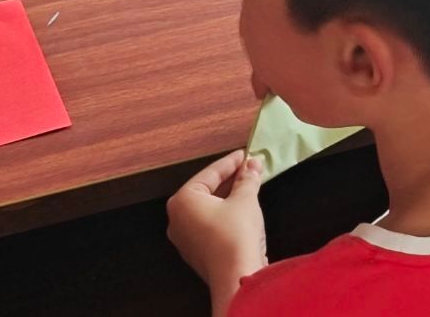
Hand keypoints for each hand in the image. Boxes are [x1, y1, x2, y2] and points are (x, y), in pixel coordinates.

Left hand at [166, 150, 267, 289]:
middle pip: (206, 191)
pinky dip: (224, 213)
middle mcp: (177, 219)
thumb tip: (252, 165)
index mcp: (183, 201)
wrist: (235, 275)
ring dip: (228, 196)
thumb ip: (247, 179)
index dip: (231, 162)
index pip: (210, 173)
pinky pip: (209, 224)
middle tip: (250, 168)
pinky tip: (242, 208)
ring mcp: (184, 238)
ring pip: (208, 208)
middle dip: (230, 179)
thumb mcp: (245, 199)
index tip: (246, 154)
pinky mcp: (196, 252)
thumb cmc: (235, 232)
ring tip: (249, 185)